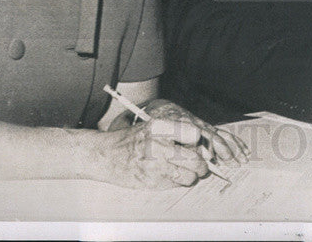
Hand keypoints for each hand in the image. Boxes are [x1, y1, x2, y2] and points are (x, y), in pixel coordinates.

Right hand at [93, 100, 247, 188]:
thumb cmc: (135, 139)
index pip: (194, 134)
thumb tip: (203, 146)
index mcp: (160, 127)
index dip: (199, 140)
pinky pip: (177, 184)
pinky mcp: (153, 182)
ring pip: (190, 176)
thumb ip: (178, 132)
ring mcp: (156, 166)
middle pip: (195, 159)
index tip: (197, 143)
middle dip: (201, 164)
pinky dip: (178, 181)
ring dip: (192, 175)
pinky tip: (170, 175)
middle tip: (200, 164)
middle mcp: (159, 146)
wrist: (108, 155)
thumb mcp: (154, 126)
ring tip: (186, 171)